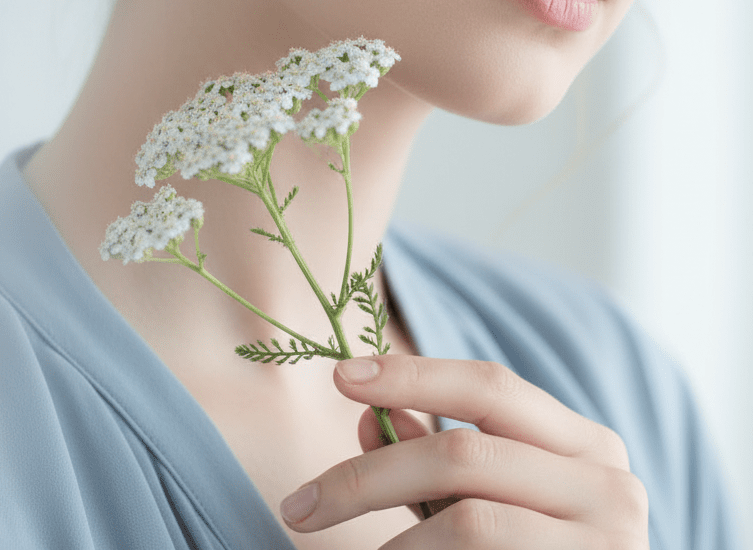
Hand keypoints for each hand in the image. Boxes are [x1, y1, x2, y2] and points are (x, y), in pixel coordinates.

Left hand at [279, 355, 649, 547]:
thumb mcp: (485, 502)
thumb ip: (433, 459)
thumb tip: (367, 418)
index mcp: (586, 443)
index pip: (489, 385)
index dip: (411, 375)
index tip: (340, 376)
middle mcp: (610, 486)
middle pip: (462, 454)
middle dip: (367, 478)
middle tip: (299, 506)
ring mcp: (610, 545)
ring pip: (468, 521)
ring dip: (393, 544)